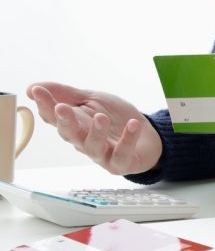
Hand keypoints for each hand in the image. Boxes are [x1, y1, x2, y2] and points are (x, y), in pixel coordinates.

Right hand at [26, 82, 162, 175]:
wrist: (147, 135)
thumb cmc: (116, 119)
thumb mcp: (93, 100)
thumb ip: (67, 94)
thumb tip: (32, 88)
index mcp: (74, 125)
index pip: (54, 117)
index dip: (45, 105)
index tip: (37, 91)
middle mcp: (84, 141)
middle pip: (69, 134)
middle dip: (64, 121)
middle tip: (61, 108)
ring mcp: (102, 154)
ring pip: (93, 146)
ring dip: (96, 132)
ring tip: (101, 117)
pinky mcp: (121, 163)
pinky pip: (122, 154)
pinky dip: (127, 139)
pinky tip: (132, 125)